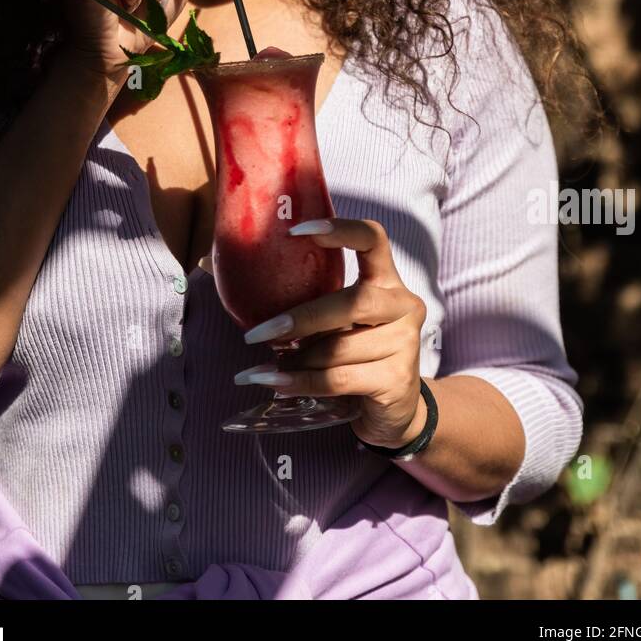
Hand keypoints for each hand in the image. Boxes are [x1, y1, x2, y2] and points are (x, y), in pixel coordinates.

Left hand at [233, 218, 429, 450]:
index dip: (340, 230)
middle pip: (351, 302)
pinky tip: (275, 385)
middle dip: (299, 319)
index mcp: (388, 280)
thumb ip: (312, 304)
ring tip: (263, 369)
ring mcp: (406, 343)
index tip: (296, 233)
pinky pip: (339, 378)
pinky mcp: (398, 379)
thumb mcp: (341, 324)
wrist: (396, 410)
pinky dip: (301, 383)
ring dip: (296, 361)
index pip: (373, 238)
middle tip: (255, 334)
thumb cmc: (357, 355)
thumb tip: (233, 280)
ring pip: (339, 347)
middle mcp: (403, 305)